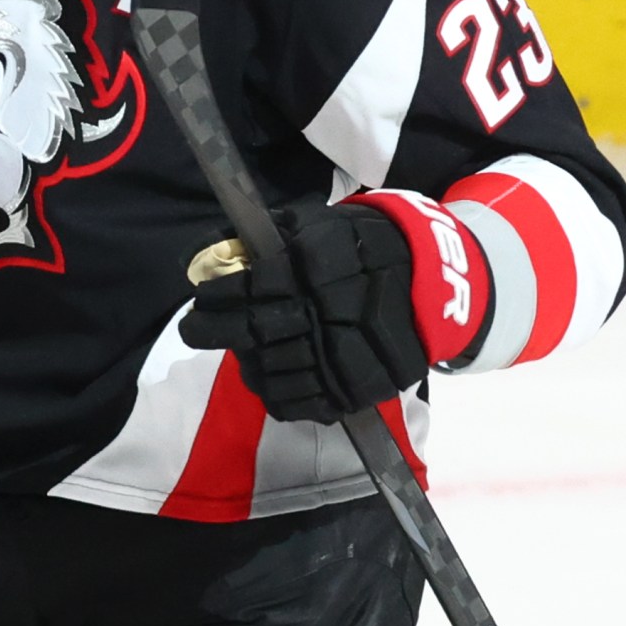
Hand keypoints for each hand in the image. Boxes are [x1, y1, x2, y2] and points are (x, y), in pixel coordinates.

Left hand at [179, 195, 483, 423]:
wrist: (431, 283)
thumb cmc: (364, 244)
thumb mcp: (319, 222)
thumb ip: (267, 234)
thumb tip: (209, 250)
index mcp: (319, 268)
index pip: (251, 288)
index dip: (217, 295)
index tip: (199, 296)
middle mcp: (329, 314)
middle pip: (255, 331)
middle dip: (212, 330)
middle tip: (193, 329)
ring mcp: (342, 357)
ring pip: (271, 371)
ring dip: (246, 361)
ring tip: (241, 350)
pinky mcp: (355, 390)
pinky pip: (298, 403)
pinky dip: (276, 393)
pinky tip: (268, 376)